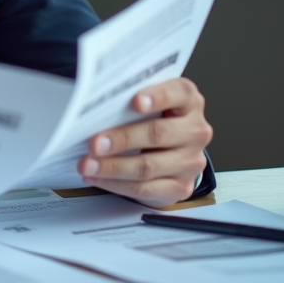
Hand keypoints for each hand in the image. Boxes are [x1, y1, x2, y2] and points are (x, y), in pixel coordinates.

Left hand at [78, 77, 211, 207]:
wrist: (171, 151)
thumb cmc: (153, 118)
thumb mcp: (148, 101)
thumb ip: (130, 97)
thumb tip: (95, 102)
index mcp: (189, 101)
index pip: (179, 93)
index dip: (158, 96)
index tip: (135, 101)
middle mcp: (195, 131)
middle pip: (158, 134)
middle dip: (122, 139)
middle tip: (95, 143)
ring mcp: (190, 161)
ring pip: (149, 166)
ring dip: (113, 167)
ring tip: (88, 164)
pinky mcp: (181, 187)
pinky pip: (145, 189)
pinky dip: (116, 184)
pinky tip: (97, 177)